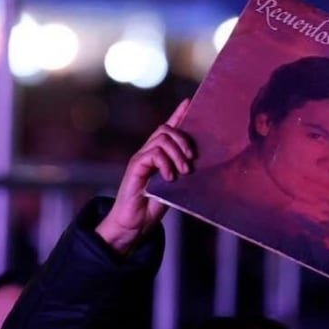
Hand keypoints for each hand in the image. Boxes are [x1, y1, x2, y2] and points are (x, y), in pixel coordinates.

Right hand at [96, 100, 193, 254]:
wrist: (133, 226)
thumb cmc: (151, 209)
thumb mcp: (173, 188)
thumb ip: (180, 173)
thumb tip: (195, 164)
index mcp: (158, 156)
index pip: (168, 129)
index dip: (178, 114)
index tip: (189, 102)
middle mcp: (148, 153)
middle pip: (167, 129)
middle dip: (184, 140)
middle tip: (191, 162)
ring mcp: (140, 159)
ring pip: (162, 139)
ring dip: (178, 154)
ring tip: (183, 172)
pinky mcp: (135, 167)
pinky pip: (154, 153)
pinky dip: (166, 163)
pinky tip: (170, 178)